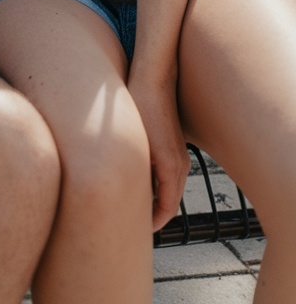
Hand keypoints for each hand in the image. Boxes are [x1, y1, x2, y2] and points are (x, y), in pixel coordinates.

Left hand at [128, 73, 189, 231]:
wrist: (154, 77)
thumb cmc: (141, 104)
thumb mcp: (136, 140)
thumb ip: (137, 168)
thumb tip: (129, 191)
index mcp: (172, 167)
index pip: (166, 208)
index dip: (153, 223)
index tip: (139, 233)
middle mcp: (180, 163)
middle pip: (169, 201)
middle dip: (154, 215)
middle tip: (135, 224)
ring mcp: (178, 153)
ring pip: (169, 187)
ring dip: (156, 199)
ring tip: (135, 206)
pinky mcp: (174, 143)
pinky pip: (168, 173)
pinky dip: (157, 183)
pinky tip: (139, 179)